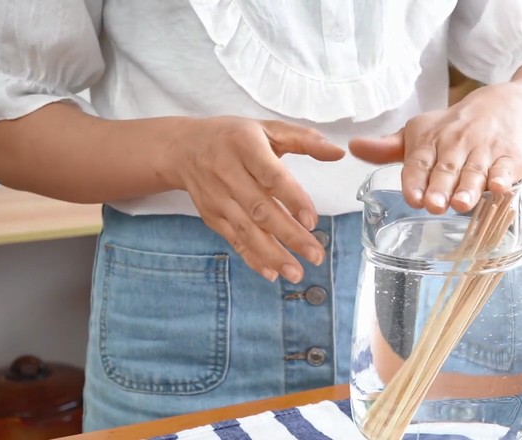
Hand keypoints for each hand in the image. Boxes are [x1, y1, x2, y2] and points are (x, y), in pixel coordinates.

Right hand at [167, 116, 344, 282]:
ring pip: (246, 230)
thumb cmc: (234, 137)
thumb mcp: (268, 128)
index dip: (292, 199)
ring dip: (272, 254)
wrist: (183, 148)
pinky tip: (271, 272)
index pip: (271, 176)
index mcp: (245, 146)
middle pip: (260, 209)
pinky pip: (233, 239)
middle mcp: (227, 173)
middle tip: (315, 255)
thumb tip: (338, 153)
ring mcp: (217, 197)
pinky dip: (252, 258)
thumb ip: (304, 140)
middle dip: (289, 235)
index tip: (312, 220)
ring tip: (296, 272)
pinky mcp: (211, 215)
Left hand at [348, 84, 521, 213]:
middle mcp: (456, 143)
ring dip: (469, 187)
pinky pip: (507, 168)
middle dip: (440, 188)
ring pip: (475, 171)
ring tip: (462, 203)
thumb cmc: (453, 129)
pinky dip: (503, 178)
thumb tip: (353, 147)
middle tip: (434, 205)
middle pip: (447, 169)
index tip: (412, 197)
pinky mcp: (511, 156)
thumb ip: (388, 149)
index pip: (419, 161)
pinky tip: (499, 187)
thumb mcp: (420, 134)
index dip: (415, 180)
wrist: (501, 106)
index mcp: (430, 140)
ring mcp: (485, 150)